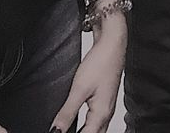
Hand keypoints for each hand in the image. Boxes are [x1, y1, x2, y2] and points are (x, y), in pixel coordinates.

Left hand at [51, 13, 124, 132]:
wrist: (113, 44)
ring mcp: (107, 107)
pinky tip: (79, 122)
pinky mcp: (105, 100)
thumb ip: (67, 112)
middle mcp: (106, 114)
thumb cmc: (101, 62)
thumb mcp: (79, 89)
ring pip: (95, 130)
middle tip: (62, 132)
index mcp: (101, 115)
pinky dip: (87, 126)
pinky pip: (96, 121)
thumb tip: (56, 130)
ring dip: (83, 132)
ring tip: (68, 130)